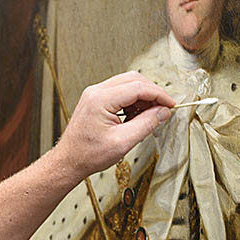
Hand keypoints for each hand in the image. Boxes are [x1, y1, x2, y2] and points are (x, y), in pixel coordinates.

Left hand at [54, 72, 172, 178]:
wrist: (69, 160)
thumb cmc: (88, 154)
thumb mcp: (123, 142)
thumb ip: (146, 124)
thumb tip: (163, 112)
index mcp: (101, 99)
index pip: (138, 87)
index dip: (158, 94)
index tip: (170, 104)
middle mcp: (96, 91)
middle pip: (133, 79)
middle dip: (152, 92)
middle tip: (163, 108)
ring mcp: (95, 94)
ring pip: (127, 83)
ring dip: (143, 96)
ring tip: (150, 115)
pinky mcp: (96, 99)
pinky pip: (120, 91)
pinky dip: (133, 100)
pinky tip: (137, 115)